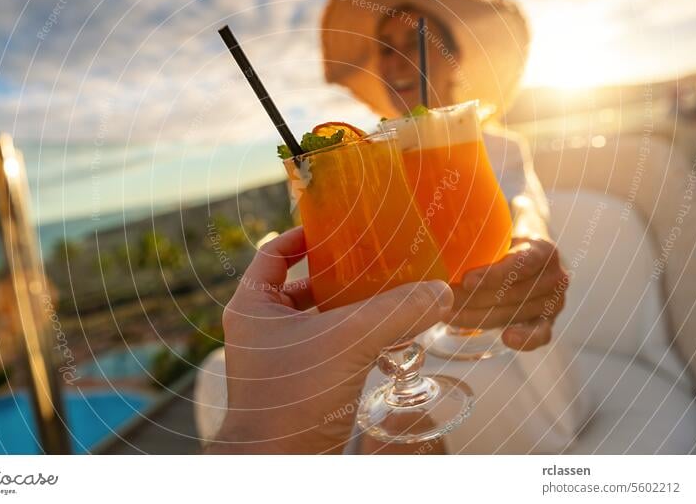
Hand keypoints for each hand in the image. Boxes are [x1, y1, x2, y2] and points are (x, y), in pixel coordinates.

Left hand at [210, 226, 453, 453]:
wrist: (278, 467)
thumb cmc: (292, 398)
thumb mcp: (347, 343)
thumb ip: (395, 312)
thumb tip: (442, 292)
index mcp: (252, 306)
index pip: (273, 254)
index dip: (301, 236)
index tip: (334, 227)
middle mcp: (261, 330)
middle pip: (301, 287)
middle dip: (337, 276)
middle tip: (375, 262)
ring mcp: (278, 361)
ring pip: (318, 322)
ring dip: (351, 311)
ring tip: (390, 297)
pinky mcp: (299, 387)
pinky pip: (329, 352)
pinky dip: (355, 343)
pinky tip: (390, 340)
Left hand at [444, 237, 568, 350]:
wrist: (530, 252)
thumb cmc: (507, 240)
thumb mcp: (499, 230)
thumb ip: (479, 233)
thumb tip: (442, 232)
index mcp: (542, 250)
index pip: (520, 264)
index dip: (493, 274)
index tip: (466, 281)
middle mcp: (553, 276)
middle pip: (511, 293)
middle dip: (472, 298)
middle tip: (442, 299)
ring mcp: (554, 301)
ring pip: (512, 313)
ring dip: (477, 316)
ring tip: (447, 315)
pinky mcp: (548, 321)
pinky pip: (539, 334)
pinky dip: (523, 338)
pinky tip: (506, 338)